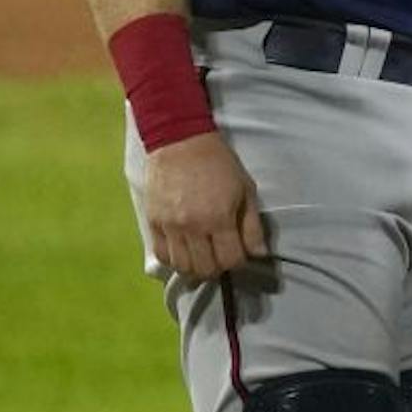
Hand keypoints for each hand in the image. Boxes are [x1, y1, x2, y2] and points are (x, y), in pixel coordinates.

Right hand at [143, 130, 267, 279]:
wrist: (181, 142)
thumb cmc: (219, 163)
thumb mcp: (246, 189)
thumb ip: (252, 225)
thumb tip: (259, 253)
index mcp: (219, 218)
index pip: (230, 260)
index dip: (238, 262)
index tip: (240, 253)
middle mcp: (192, 228)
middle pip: (205, 269)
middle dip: (218, 268)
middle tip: (221, 256)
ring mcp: (169, 227)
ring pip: (182, 267)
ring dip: (195, 267)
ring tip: (204, 256)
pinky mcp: (153, 223)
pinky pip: (162, 255)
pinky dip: (174, 260)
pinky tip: (184, 251)